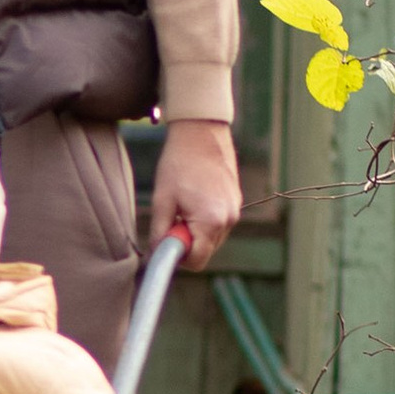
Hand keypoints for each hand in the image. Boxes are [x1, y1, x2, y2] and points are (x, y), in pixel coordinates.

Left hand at [150, 117, 243, 266]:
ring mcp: (236, 211)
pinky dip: (206, 220)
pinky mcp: (236, 202)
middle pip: (206, 251)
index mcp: (211, 221)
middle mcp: (229, 220)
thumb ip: (160, 233)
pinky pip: (219, 223)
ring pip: (213, 238)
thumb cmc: (178, 164)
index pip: (197, 261)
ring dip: (196, 231)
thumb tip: (158, 255)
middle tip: (172, 218)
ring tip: (184, 204)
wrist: (201, 132)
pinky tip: (195, 198)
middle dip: (187, 242)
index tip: (166, 241)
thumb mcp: (162, 200)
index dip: (178, 258)